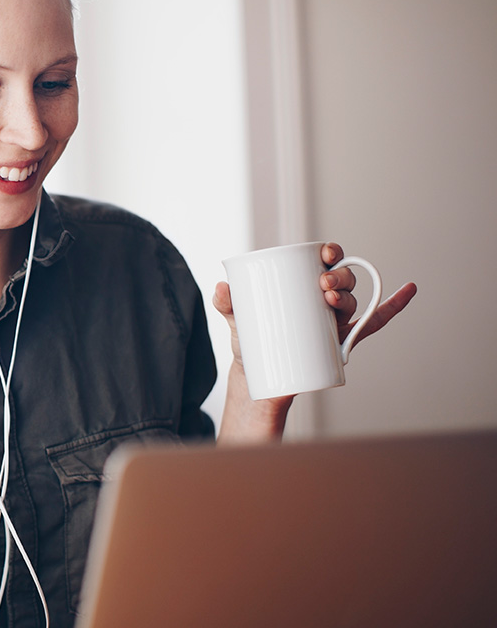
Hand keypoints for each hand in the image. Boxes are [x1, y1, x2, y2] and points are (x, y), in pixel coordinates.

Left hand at [212, 242, 416, 442]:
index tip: (325, 253)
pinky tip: (407, 290)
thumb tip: (221, 288)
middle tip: (322, 284)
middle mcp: (323, 296)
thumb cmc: (251, 339)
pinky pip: (374, 321)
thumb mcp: (236, 320)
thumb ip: (226, 303)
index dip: (330, 251)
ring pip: (354, 301)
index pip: (322, 259)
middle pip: (343, 278)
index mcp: (301, 282)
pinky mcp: (342, 341)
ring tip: (330, 300)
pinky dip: (394, 305)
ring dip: (350, 295)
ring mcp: (335, 319)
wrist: (259, 375)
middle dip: (339, 276)